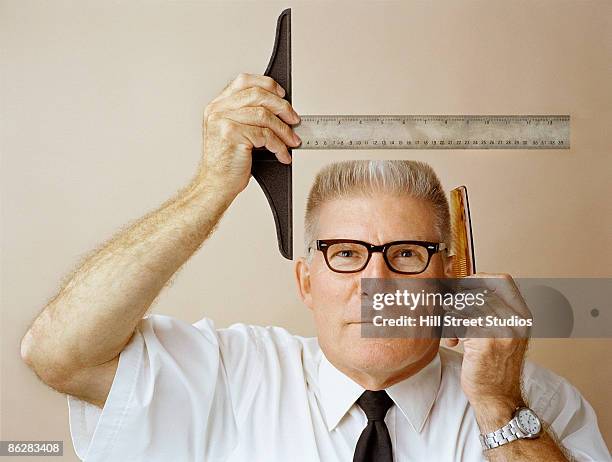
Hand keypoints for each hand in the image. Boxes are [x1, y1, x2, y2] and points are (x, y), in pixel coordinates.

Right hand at [199, 73, 300, 198]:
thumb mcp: (235, 133)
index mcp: (218, 105)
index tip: (282, 95)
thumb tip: (280, 109)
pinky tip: (282, 154)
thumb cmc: (228, 162)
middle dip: (282, 107)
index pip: (244, 81)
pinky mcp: (231, 134)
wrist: (216, 185)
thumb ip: (248, 115)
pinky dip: (279, 146)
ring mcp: (223, 121)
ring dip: (284, 130)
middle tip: (294, 120)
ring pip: (264, 116)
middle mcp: (218, 110)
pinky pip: (264, 135)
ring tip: (292, 141)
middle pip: (258, 95)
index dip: (267, 84)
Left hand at [442, 273, 531, 429]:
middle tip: (449, 307)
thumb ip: (489, 311)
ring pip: (468, 304)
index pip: (503, 280)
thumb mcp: (499, 334)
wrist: (498, 398)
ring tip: (452, 330)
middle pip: (481, 290)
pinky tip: (454, 341)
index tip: (462, 286)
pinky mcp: (486, 339)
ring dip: (454, 315)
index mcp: (521, 316)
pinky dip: (452, 328)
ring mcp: (503, 329)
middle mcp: (516, 321)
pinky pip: (462, 320)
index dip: (479, 278)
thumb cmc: (494, 367)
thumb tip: (463, 289)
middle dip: (460, 298)